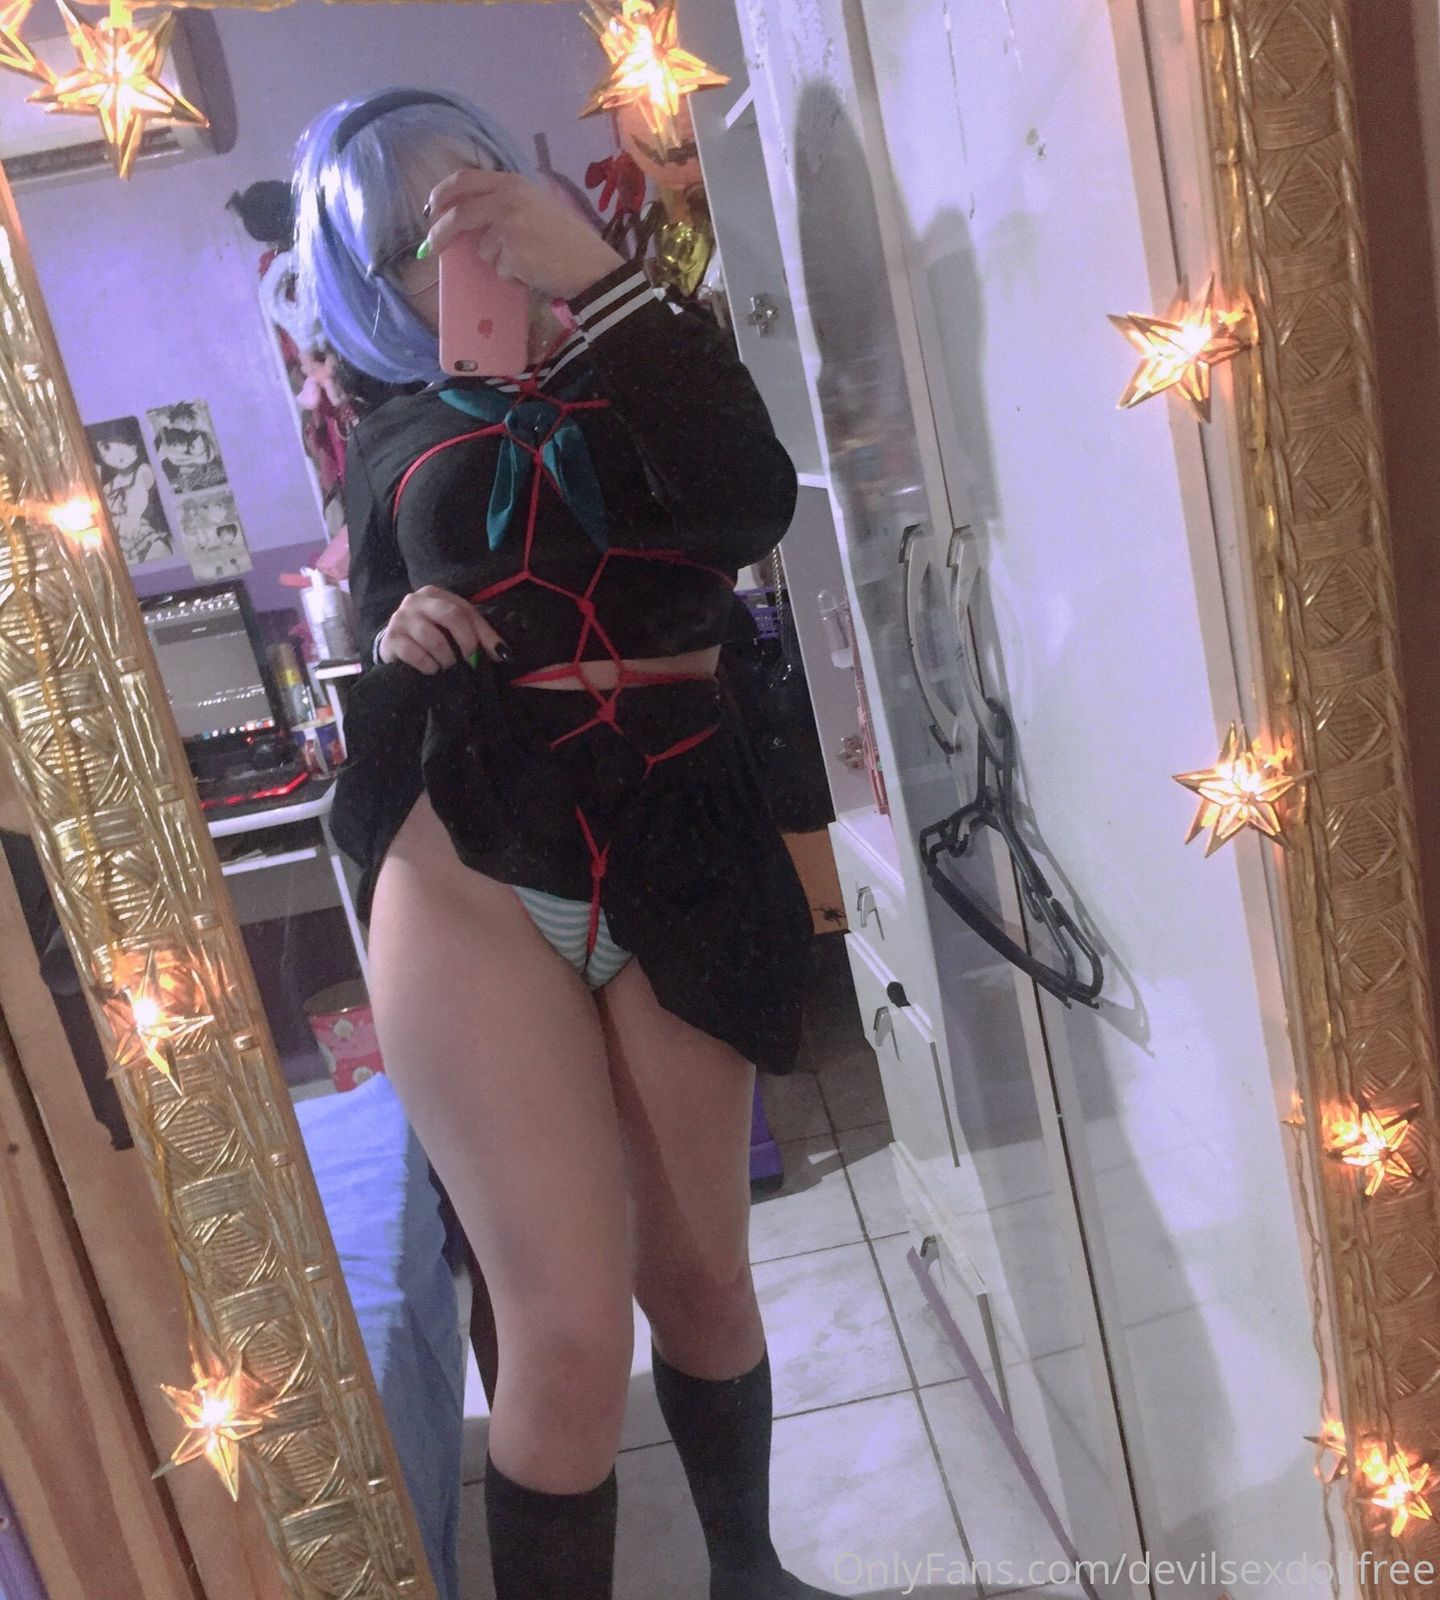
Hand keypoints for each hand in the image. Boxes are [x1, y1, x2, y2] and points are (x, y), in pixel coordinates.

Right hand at [378, 585, 506, 673]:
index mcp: (435, 594)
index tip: (495, 655)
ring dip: (447, 658)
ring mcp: (400, 618)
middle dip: (466, 642)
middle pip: (450, 616)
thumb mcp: (454, 632)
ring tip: (448, 666)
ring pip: (433, 637)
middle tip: (470, 661)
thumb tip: (504, 654)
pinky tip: (432, 669)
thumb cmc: (430, 638)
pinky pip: (414, 652)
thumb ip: (478, 637)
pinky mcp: (390, 638)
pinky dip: (428, 664)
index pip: (465, 610)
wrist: (394, 649)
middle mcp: (415, 600)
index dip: (484, 633)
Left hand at [422, 169, 625, 300]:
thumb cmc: (567, 238)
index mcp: (512, 183)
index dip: (442, 193)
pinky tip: (534, 270)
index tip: (432, 208)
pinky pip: (499, 269)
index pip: (464, 179)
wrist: (592, 265)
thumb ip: (502, 203)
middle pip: (460, 215)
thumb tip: (464, 218)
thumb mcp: (535, 205)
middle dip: (441, 233)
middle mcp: (508, 199)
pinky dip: (512, 275)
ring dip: (497, 260)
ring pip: (482, 249)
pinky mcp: (513, 255)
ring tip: (527, 259)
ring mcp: (509, 227)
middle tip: (432, 247)